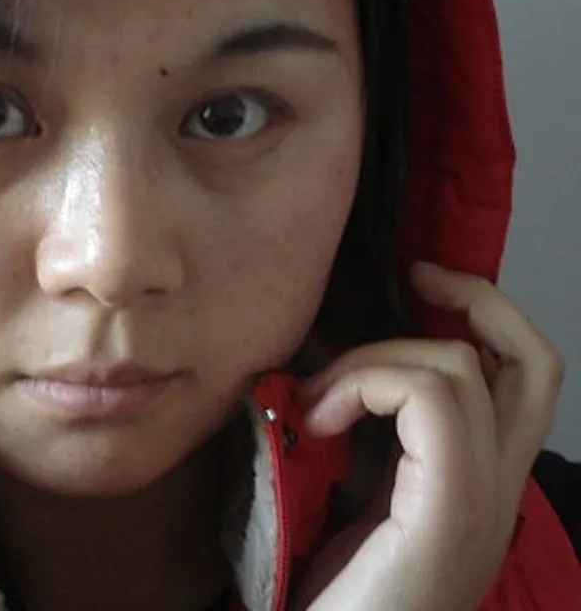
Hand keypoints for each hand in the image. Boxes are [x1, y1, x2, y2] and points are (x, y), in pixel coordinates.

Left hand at [293, 263, 563, 610]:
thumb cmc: (335, 596)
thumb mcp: (356, 504)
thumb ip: (367, 446)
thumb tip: (322, 375)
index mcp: (478, 485)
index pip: (523, 381)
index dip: (485, 316)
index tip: (420, 285)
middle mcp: (498, 490)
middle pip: (534, 362)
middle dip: (479, 299)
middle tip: (417, 276)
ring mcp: (481, 501)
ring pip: (463, 369)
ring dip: (376, 358)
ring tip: (320, 401)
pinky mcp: (448, 511)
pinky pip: (432, 400)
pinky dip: (367, 383)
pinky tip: (320, 416)